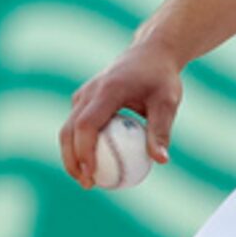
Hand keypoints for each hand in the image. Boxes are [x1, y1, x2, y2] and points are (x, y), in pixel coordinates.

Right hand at [61, 39, 181, 188]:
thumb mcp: (167, 102)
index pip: (87, 125)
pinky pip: (76, 124)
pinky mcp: (84, 98)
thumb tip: (160, 161)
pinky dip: (78, 145)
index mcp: (107, 90)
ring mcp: (84, 94)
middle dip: (72, 160)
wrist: (150, 52)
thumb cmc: (162, 78)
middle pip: (69, 130)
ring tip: (86, 180)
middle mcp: (89, 91)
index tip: (92, 175)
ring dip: (71, 155)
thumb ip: (161, 130)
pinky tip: (92, 164)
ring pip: (67, 128)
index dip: (84, 152)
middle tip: (87, 184)